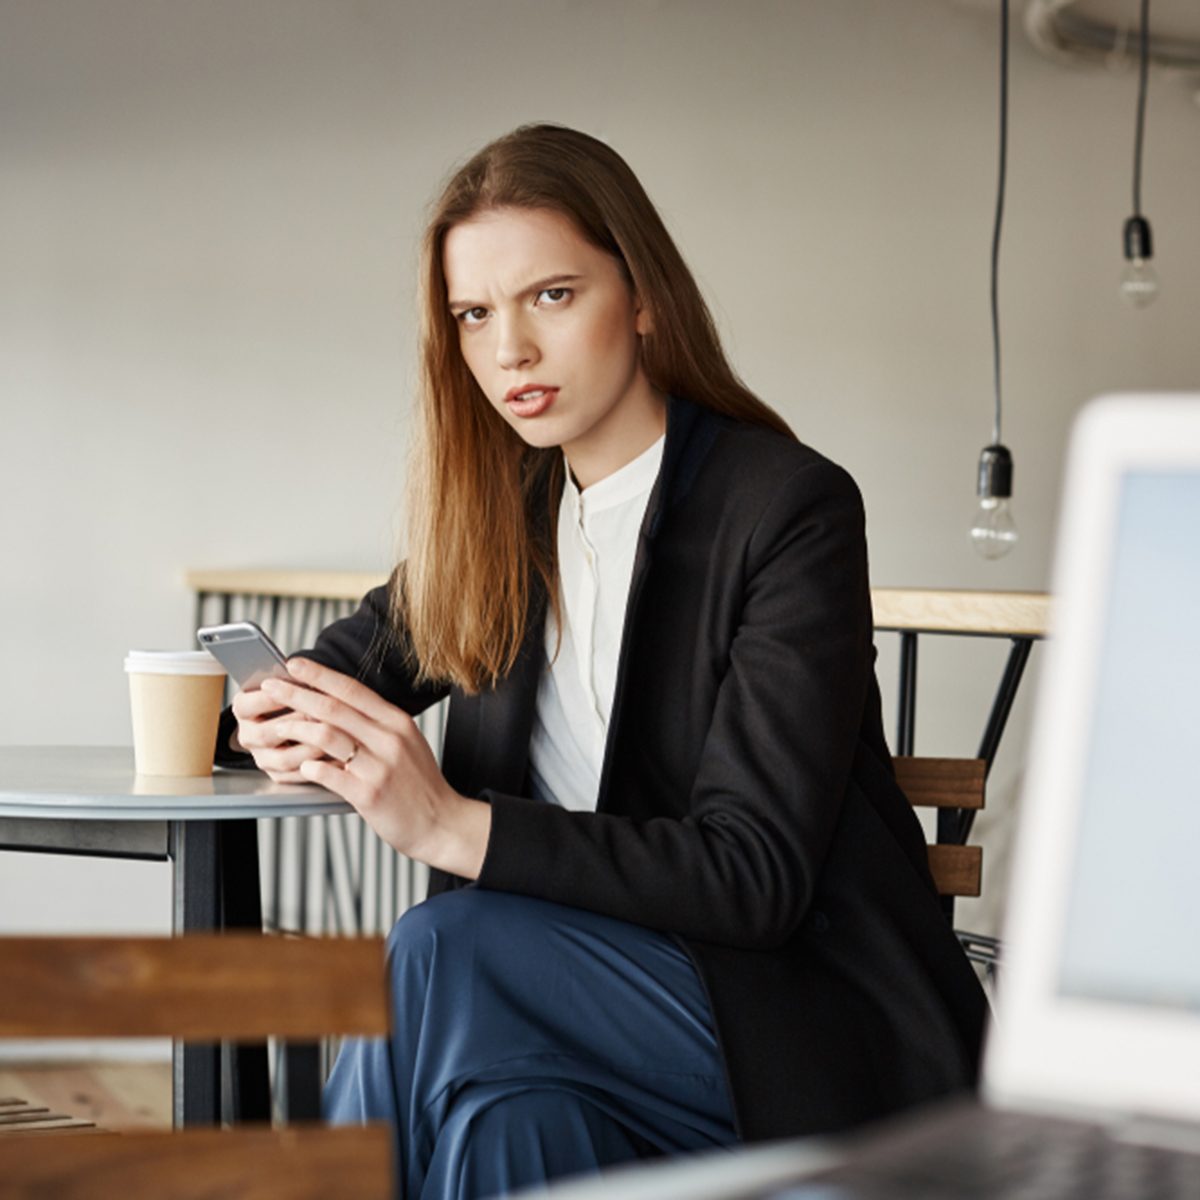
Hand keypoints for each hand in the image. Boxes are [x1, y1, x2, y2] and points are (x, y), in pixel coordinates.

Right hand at [230, 674, 324, 783]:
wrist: (296, 715)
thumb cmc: (294, 693)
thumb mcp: (286, 681)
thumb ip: (288, 678)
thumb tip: (299, 667)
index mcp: (243, 708)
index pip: (247, 706)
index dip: (270, 698)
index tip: (290, 689)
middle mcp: (248, 736)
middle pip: (265, 735)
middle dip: (295, 723)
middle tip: (318, 714)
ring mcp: (262, 758)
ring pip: (283, 759)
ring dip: (309, 747)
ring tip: (331, 736)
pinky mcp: (279, 775)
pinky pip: (297, 776)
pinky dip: (319, 767)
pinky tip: (338, 756)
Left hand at [257, 657, 490, 878]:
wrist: (443, 823)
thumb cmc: (420, 785)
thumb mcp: (407, 743)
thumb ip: (378, 724)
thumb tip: (341, 705)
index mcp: (397, 722)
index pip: (353, 689)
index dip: (320, 675)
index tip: (295, 664)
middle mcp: (389, 739)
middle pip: (334, 707)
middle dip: (296, 693)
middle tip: (271, 686)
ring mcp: (379, 767)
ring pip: (327, 736)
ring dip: (296, 729)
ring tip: (277, 728)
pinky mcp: (369, 794)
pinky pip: (328, 774)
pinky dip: (307, 769)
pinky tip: (300, 769)